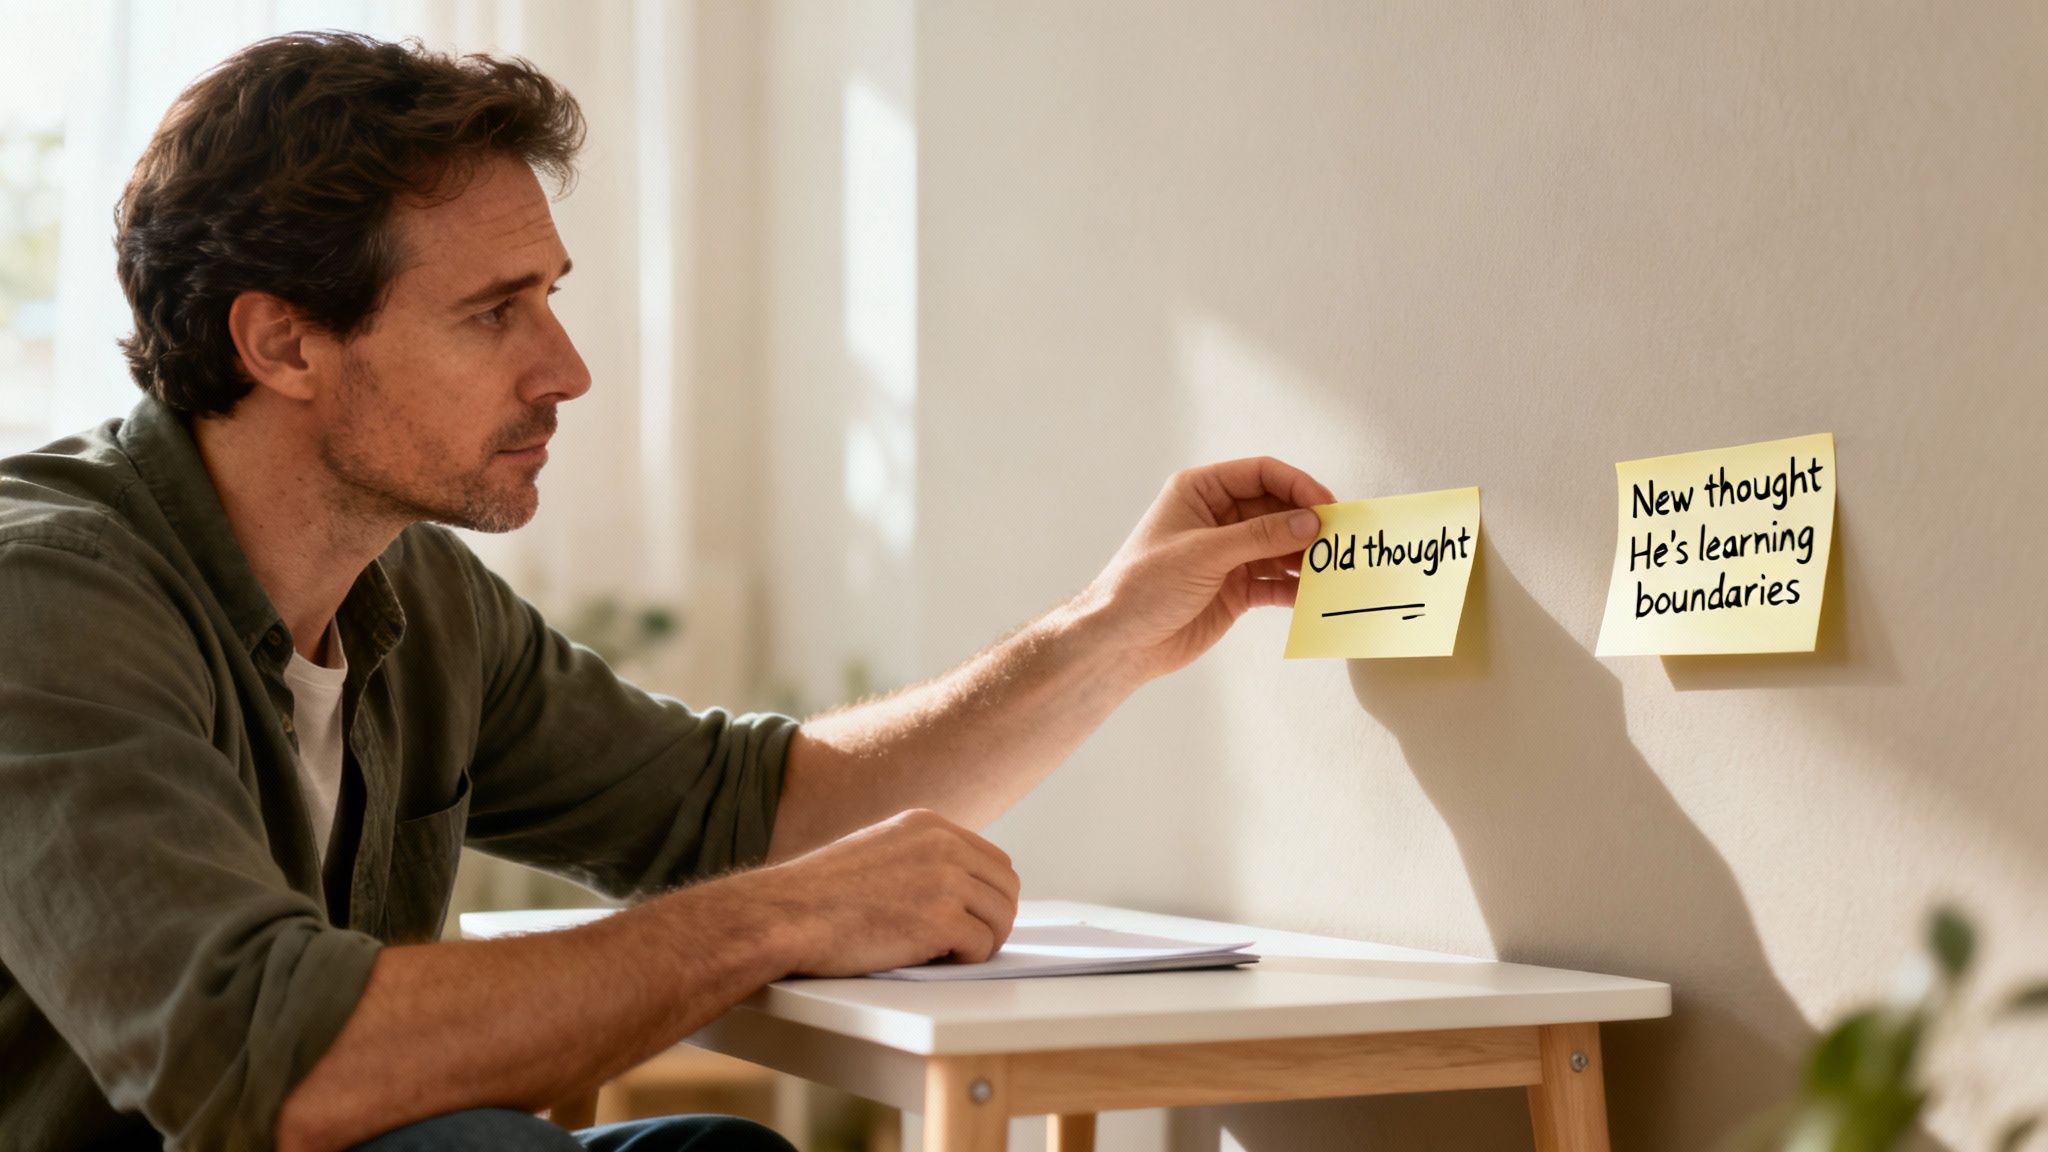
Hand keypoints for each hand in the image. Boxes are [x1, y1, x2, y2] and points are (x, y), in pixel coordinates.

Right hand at [735, 809, 1019, 976]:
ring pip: (1000, 918)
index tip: (973, 916)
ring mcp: (944, 880)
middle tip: (968, 943)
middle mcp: (942, 845)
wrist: (784, 914)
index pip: (993, 859)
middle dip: (994, 919)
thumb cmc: (818, 895)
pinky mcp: (940, 920)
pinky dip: (965, 961)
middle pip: (1006, 887)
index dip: (988, 895)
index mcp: (928, 825)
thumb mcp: (877, 850)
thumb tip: (957, 887)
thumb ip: (919, 857)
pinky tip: (932, 959)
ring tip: (947, 953)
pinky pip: (982, 946)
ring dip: (981, 941)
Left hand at [1081, 456, 1335, 680]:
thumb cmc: (1144, 585)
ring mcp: (1229, 554)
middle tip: (1339, 539)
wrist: (1122, 642)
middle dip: (1307, 523)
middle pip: (1277, 509)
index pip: (1261, 474)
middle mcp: (1218, 517)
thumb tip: (1310, 521)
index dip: (1297, 486)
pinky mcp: (1237, 588)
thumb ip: (1260, 536)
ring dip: (1306, 556)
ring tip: (1333, 567)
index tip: (1326, 507)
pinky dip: (1296, 587)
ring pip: (1281, 546)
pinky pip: (1276, 581)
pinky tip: (1315, 594)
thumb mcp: (1204, 553)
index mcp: (1200, 491)